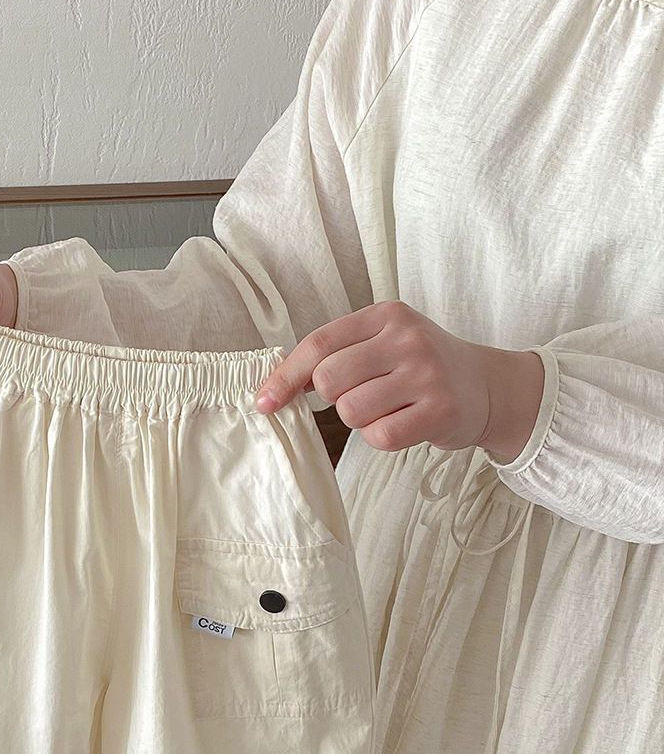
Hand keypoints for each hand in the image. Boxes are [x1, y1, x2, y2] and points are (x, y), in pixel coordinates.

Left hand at [255, 301, 543, 462]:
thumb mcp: (382, 344)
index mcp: (386, 315)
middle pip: (328, 380)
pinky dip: (382, 437)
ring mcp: (426, 373)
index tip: (264, 403)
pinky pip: (380, 436)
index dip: (284, 377)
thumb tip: (274, 388)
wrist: (489, 387)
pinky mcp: (440, 410)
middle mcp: (406, 339)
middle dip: (333, 399)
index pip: (318, 345)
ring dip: (360, 419)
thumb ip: (335, 355)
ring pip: (351, 411)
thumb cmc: (420, 367)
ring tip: (388, 408)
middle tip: (362, 396)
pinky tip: (405, 422)